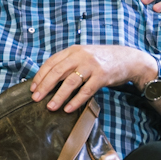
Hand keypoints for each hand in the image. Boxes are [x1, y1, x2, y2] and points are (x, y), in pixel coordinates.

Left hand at [31, 44, 153, 112]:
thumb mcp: (82, 56)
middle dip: (44, 86)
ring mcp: (91, 66)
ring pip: (70, 82)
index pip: (51, 63)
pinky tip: (68, 108)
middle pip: (57, 71)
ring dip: (58, 96)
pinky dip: (76, 100)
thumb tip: (48, 79)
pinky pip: (86, 91)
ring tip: (50, 106)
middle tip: (36, 98)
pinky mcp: (102, 76)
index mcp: (72, 51)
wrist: (127, 59)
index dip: (40, 75)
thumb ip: (68, 63)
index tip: (32, 88)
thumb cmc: (101, 60)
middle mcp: (80, 56)